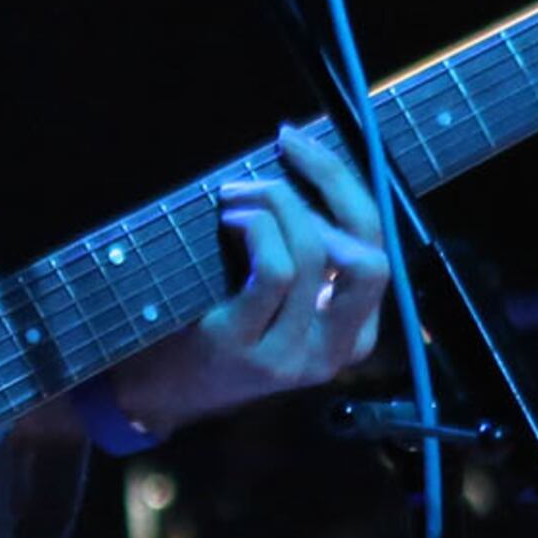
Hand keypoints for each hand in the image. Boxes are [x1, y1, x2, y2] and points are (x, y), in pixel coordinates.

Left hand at [98, 124, 394, 439]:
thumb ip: (309, 253)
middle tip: (285, 148)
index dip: (343, 183)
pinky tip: (231, 221)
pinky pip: (275, 271)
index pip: (375, 243)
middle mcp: (338, 348)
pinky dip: (257, 230)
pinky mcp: (250, 349)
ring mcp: (295, 354)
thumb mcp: (283, 298)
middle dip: (330, 183)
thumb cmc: (223, 326)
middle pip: (366, 251)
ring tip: (236, 197)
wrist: (162, 393)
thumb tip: (308, 168)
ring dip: (275, 203)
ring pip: (314, 255)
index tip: (301, 144)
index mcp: (356, 331)